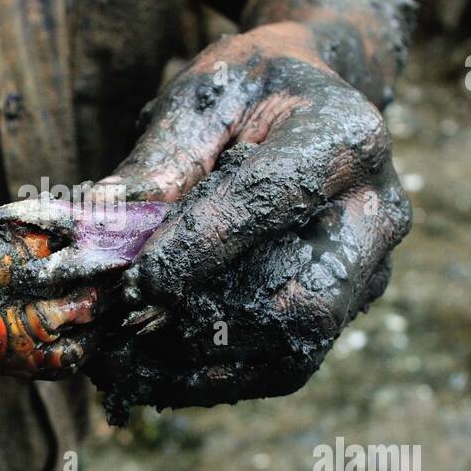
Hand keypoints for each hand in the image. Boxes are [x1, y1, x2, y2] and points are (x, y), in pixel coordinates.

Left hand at [85, 24, 411, 414]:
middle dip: (208, 322)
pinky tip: (153, 375)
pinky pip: (287, 365)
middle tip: (128, 330)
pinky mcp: (346, 308)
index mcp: (347, 138)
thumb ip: (157, 165)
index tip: (131, 282)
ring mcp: (370, 268)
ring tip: (125, 365)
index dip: (196, 249)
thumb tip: (94, 235)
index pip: (272, 201)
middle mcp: (376, 212)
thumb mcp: (200, 100)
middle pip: (306, 297)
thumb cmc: (247, 91)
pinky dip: (216, 378)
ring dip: (203, 365)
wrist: (305, 102)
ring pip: (296, 346)